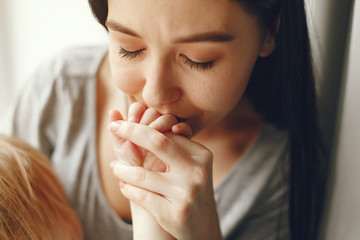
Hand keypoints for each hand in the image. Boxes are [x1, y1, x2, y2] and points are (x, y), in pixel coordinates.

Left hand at [109, 102, 192, 239]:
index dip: (141, 128)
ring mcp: (187, 193)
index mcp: (201, 155)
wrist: (203, 227)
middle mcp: (197, 171)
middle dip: (130, 131)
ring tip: (115, 167)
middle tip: (113, 127)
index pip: (167, 134)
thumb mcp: (188, 166)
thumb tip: (133, 115)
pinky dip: (128, 190)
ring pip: (142, 174)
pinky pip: (141, 196)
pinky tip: (124, 187)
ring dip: (122, 170)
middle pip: (157, 142)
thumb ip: (169, 144)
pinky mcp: (175, 213)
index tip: (122, 125)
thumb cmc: (189, 190)